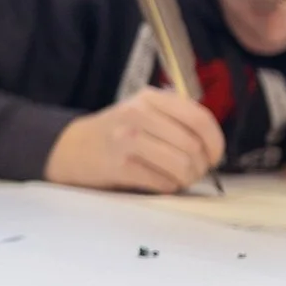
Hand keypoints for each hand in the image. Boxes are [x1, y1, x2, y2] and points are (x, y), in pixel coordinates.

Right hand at [44, 86, 224, 194]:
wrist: (69, 148)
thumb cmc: (115, 133)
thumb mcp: (142, 112)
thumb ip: (175, 118)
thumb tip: (213, 146)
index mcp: (150, 98)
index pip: (199, 119)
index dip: (215, 142)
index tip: (214, 156)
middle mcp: (138, 114)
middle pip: (193, 147)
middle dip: (200, 167)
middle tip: (192, 172)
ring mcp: (127, 140)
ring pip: (182, 166)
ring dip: (185, 179)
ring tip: (177, 179)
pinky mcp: (119, 166)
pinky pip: (162, 183)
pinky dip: (167, 188)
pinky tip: (158, 183)